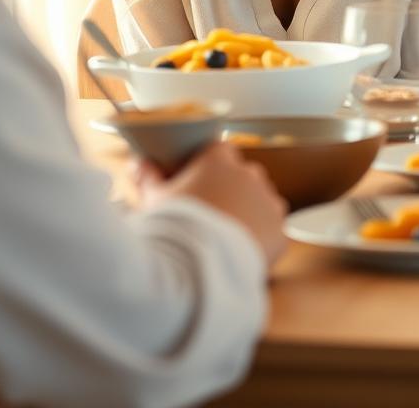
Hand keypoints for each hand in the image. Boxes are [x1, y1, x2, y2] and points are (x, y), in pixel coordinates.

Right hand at [133, 143, 287, 267]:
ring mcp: (268, 202)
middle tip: (211, 214)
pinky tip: (243, 252)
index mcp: (219, 160)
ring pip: (261, 202)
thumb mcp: (155, 199)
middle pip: (242, 176)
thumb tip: (138, 163)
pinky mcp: (280, 232)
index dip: (209, 166)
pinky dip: (262, 239)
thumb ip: (148, 176)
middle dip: (231, 190)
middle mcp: (250, 174)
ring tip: (226, 236)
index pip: (219, 150)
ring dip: (250, 213)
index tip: (199, 181)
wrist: (197, 268)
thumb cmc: (174, 228)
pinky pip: (274, 231)